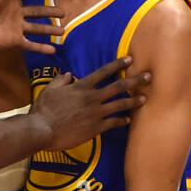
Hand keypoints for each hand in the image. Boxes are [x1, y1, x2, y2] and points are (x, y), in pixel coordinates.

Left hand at [0, 0, 63, 55]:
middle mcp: (16, 13)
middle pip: (37, 12)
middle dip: (50, 12)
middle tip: (63, 12)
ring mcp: (16, 27)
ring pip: (37, 28)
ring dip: (50, 29)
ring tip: (62, 30)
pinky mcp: (15, 41)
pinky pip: (31, 44)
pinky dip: (42, 47)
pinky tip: (53, 49)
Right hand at [33, 59, 149, 147]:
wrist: (41, 131)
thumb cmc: (43, 111)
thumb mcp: (49, 90)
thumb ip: (60, 81)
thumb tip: (68, 75)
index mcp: (81, 87)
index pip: (104, 71)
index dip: (118, 64)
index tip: (130, 59)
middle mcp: (92, 98)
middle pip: (119, 86)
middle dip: (135, 80)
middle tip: (149, 76)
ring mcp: (95, 113)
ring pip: (120, 104)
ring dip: (134, 101)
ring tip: (144, 98)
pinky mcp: (95, 128)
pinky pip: (113, 123)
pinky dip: (122, 120)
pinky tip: (129, 119)